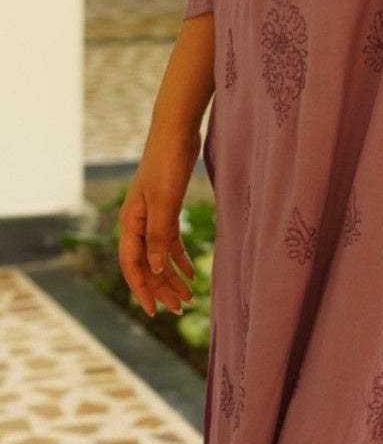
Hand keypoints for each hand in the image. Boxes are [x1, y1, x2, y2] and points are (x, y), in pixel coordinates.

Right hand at [118, 126, 200, 316]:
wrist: (176, 131)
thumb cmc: (167, 163)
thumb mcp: (165, 201)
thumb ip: (158, 235)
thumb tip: (153, 270)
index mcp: (130, 222)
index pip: (133, 266)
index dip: (143, 290)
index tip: (154, 312)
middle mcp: (137, 222)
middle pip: (147, 264)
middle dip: (161, 287)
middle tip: (180, 308)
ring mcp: (152, 215)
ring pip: (159, 255)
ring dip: (172, 275)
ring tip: (188, 296)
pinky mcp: (167, 207)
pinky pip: (169, 240)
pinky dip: (179, 257)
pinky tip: (191, 271)